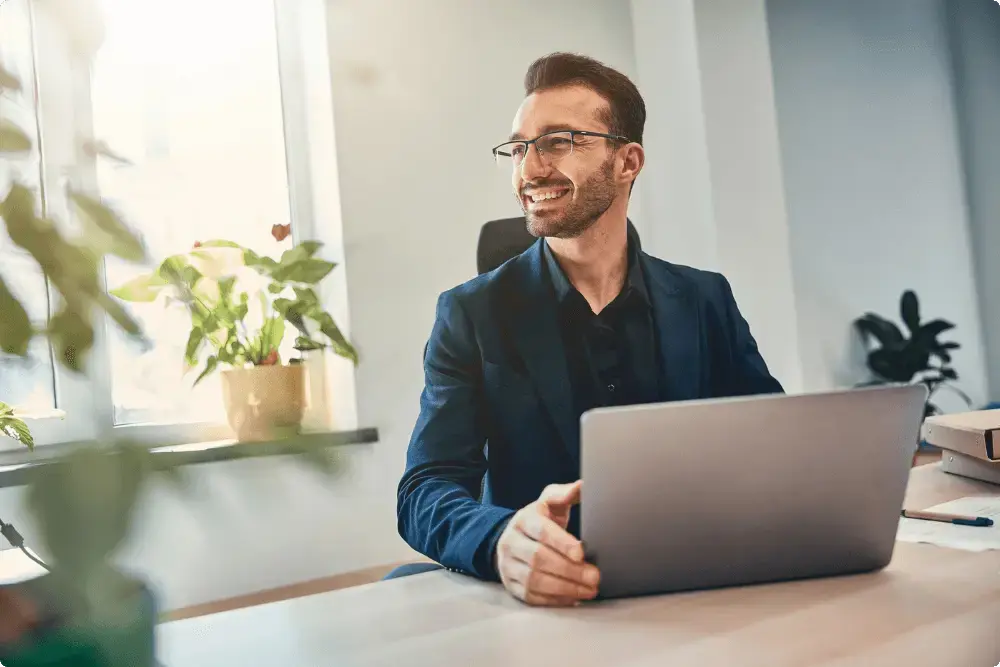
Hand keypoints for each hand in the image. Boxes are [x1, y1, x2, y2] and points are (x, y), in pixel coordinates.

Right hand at [494, 480, 599, 605]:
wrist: (512, 539)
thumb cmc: (539, 520)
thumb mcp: (549, 503)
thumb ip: (565, 494)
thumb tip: (584, 485)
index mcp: (523, 519)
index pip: (541, 531)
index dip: (561, 543)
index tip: (581, 552)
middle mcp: (511, 542)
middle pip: (538, 558)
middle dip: (570, 570)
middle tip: (594, 577)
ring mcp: (508, 566)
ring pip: (534, 580)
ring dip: (565, 588)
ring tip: (589, 590)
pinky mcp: (511, 585)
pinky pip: (531, 597)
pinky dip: (555, 600)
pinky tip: (573, 598)